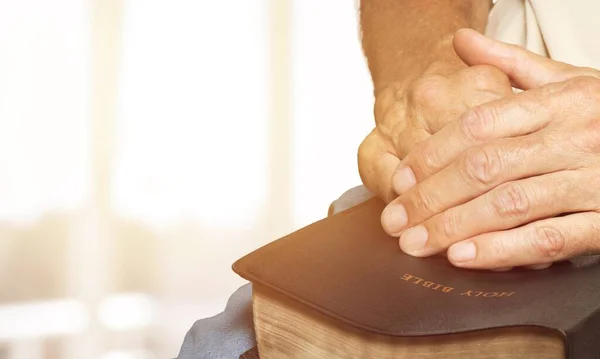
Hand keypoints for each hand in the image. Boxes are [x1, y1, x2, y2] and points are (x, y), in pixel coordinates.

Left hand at [381, 29, 599, 269]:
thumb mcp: (566, 80)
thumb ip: (509, 63)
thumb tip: (460, 40)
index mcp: (558, 102)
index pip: (478, 125)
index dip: (432, 154)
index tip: (400, 179)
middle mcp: (573, 137)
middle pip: (484, 167)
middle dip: (430, 197)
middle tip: (394, 219)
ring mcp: (592, 180)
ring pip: (509, 204)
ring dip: (454, 226)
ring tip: (415, 242)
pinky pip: (550, 237)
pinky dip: (504, 249)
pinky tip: (464, 256)